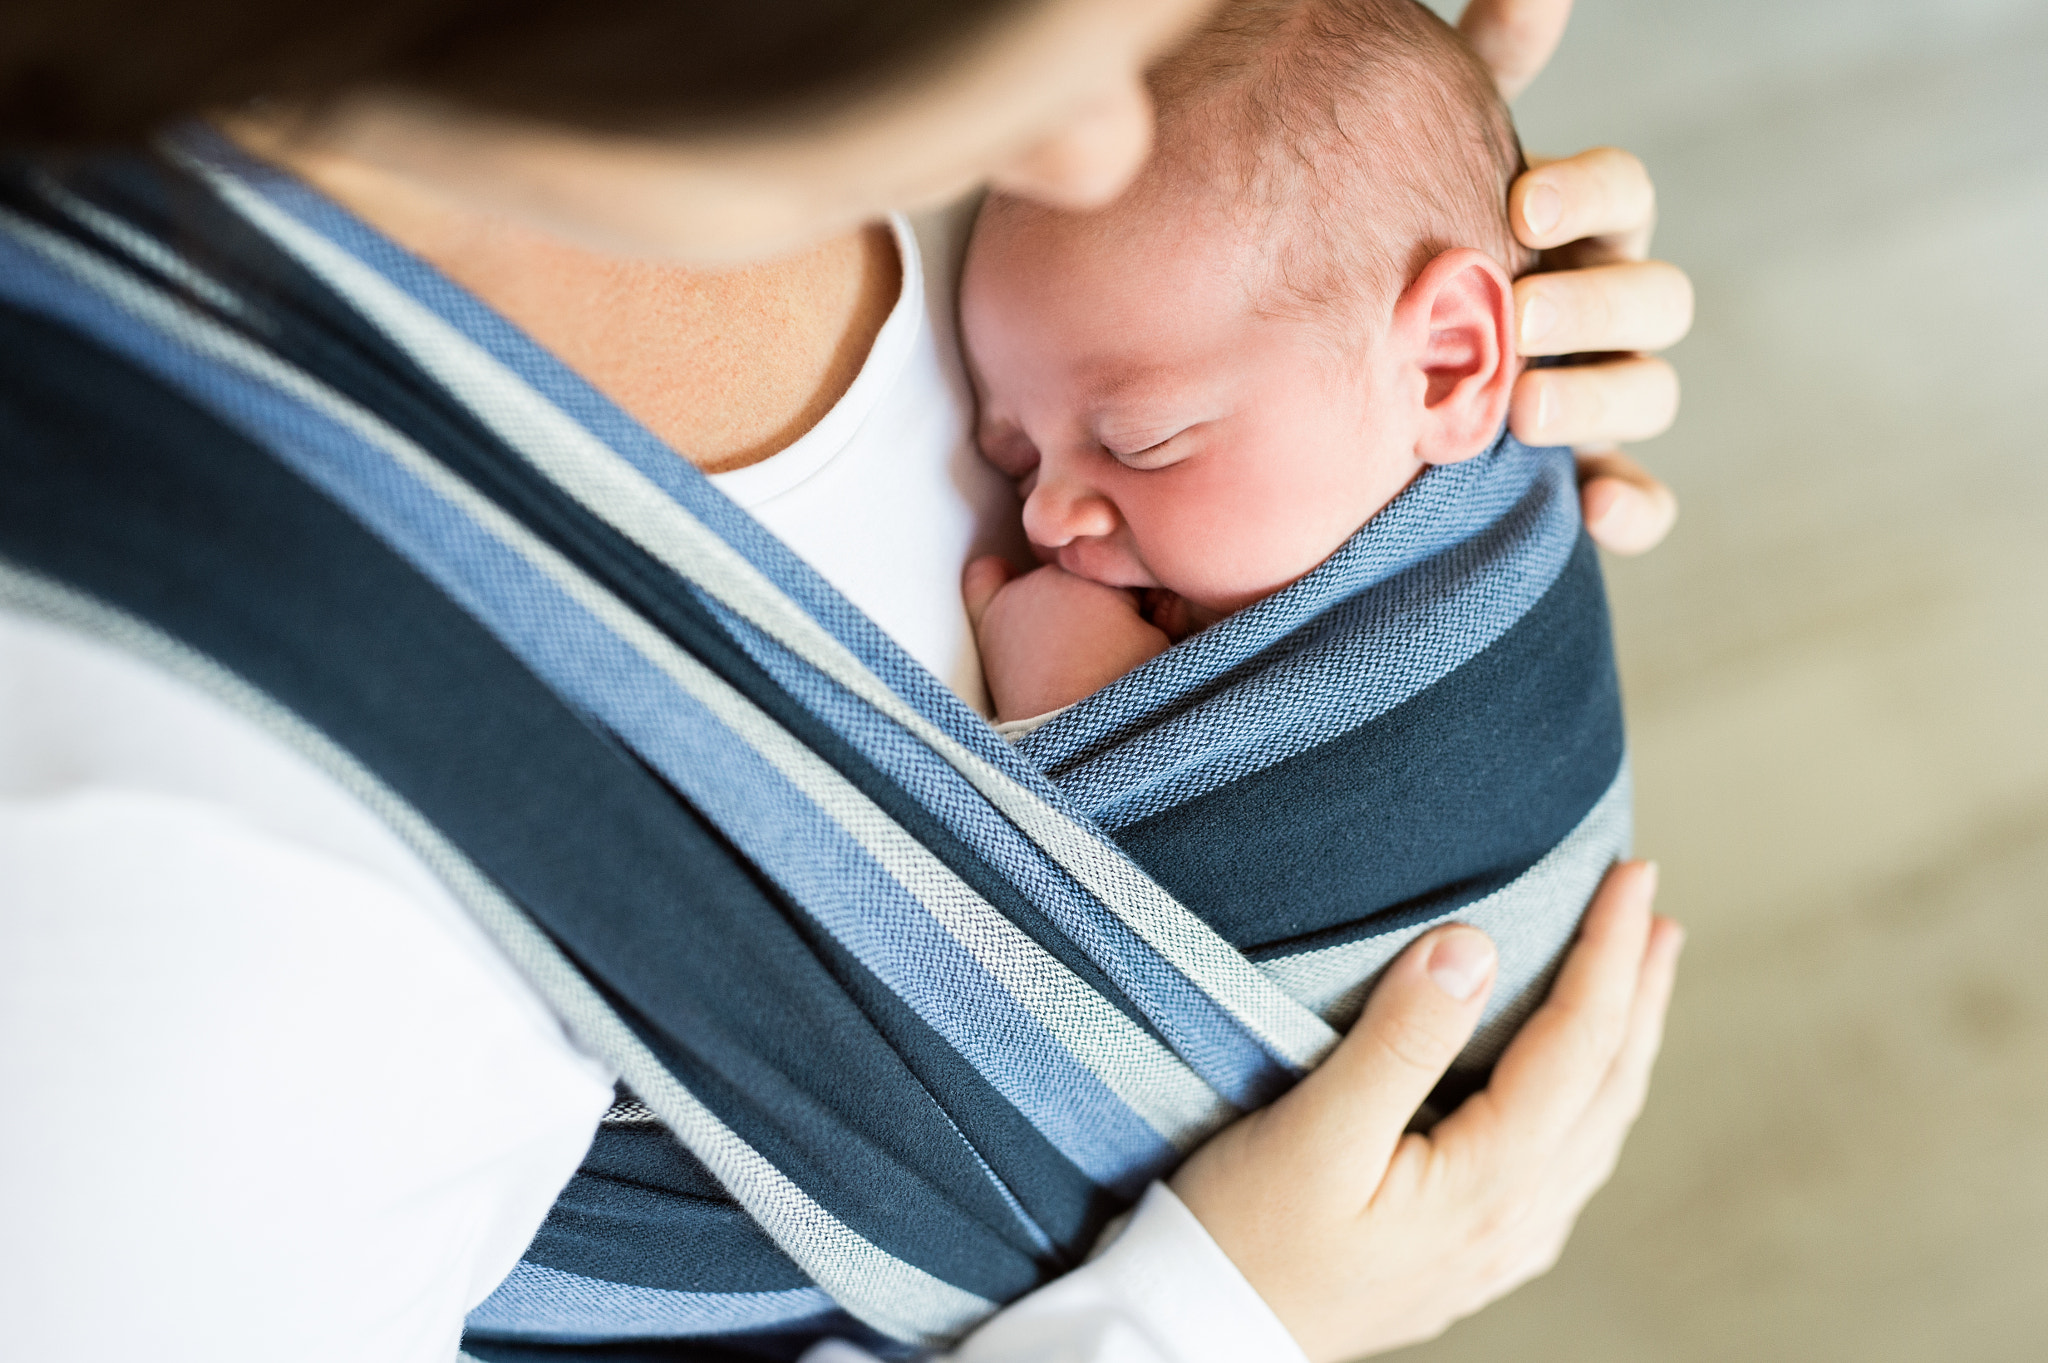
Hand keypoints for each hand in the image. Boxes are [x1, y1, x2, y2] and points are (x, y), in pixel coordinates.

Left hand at [964, 557, 1169, 722]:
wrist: (1071, 735)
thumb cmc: (1120, 693)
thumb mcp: (1160, 645)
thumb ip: (1163, 608)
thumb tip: (1159, 596)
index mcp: (1103, 577)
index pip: (1122, 574)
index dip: (1136, 605)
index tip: (1140, 631)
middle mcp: (1059, 575)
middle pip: (1081, 576)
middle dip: (1096, 602)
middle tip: (1106, 646)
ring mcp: (1021, 595)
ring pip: (1043, 581)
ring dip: (1056, 600)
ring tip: (1068, 645)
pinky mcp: (990, 620)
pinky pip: (982, 579)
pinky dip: (992, 577)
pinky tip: (1001, 574)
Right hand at [1171, 862, 1681, 1361]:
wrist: (1207, 1336)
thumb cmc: (1245, 1235)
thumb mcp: (1314, 1131)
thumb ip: (1399, 1039)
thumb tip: (1474, 947)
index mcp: (1490, 1182)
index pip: (1578, 1043)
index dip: (1609, 952)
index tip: (1632, 877)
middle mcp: (1517, 1220)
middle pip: (1607, 1084)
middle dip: (1637, 990)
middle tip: (1655, 910)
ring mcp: (1501, 1245)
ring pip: (1595, 1126)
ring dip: (1622, 1041)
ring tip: (1639, 977)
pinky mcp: (1472, 1253)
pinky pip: (1566, 1160)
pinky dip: (1589, 1095)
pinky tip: (1577, 1082)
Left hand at [1457, 0, 1690, 556]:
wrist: (1363, 358)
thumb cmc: (1411, 237)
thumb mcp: (1442, 150)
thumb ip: (1488, 64)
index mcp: (1580, 223)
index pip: (1624, 193)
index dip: (1588, 194)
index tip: (1521, 203)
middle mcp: (1605, 306)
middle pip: (1653, 299)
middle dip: (1591, 307)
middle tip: (1518, 319)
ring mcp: (1600, 391)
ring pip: (1649, 392)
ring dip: (1600, 401)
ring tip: (1525, 414)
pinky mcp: (1585, 472)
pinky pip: (1637, 495)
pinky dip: (1630, 506)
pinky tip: (1591, 513)